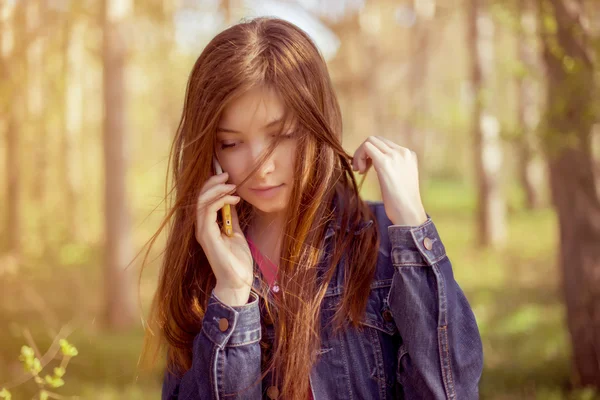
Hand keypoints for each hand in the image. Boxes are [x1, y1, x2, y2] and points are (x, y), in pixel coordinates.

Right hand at [195, 171, 252, 305]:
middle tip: (227, 175)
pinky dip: (220, 201)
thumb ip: (230, 217)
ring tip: (232, 185)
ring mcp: (202, 232)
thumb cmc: (237, 260)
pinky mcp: (207, 237)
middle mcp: (201, 228)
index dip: (212, 185)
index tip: (227, 176)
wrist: (238, 281)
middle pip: (199, 197)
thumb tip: (232, 200)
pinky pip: (208, 212)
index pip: (203, 200)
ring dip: (216, 190)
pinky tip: (234, 199)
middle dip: (212, 183)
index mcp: (206, 226)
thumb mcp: (236, 232)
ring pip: (201, 202)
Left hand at [351, 136, 426, 225]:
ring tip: (359, 171)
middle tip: (360, 169)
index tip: (367, 168)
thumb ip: (393, 167)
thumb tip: (375, 162)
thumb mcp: (401, 179)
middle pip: (377, 140)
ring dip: (360, 154)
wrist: (408, 212)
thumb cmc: (402, 202)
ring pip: (370, 141)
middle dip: (364, 152)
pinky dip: (358, 156)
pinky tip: (360, 171)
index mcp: (409, 155)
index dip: (372, 154)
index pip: (385, 144)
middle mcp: (403, 152)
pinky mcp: (385, 162)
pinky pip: (366, 147)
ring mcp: (395, 155)